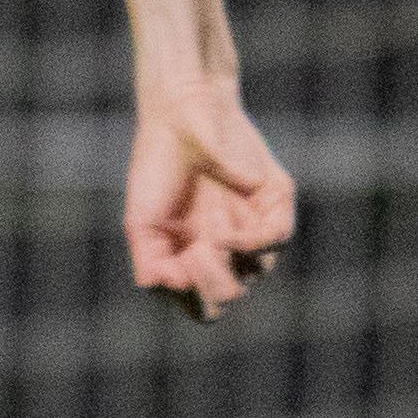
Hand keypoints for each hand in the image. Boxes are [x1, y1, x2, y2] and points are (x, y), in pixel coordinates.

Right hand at [122, 80, 292, 322]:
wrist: (182, 113)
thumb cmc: (157, 165)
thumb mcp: (141, 221)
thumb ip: (149, 262)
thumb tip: (165, 291)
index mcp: (190, 255)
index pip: (199, 303)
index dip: (188, 301)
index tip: (169, 278)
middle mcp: (224, 246)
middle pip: (229, 295)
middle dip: (211, 289)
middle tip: (193, 259)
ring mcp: (250, 226)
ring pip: (255, 273)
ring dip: (228, 267)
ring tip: (207, 242)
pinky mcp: (274, 204)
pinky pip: (276, 240)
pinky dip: (251, 244)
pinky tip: (226, 233)